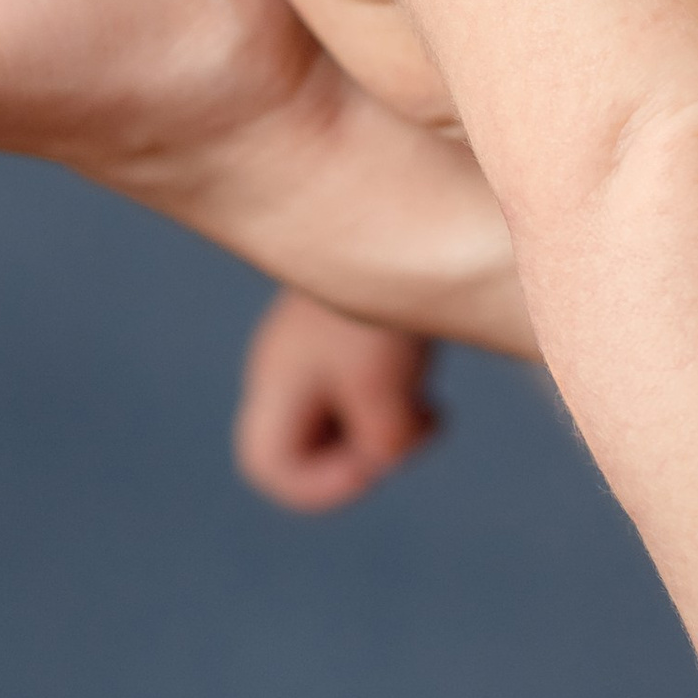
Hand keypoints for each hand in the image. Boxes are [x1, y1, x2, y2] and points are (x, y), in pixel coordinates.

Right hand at [233, 291, 439, 510]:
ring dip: (386, 426)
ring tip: (425, 405)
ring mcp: (317, 350)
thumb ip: (382, 440)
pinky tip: (429, 382)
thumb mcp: (383, 385)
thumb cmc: (384, 303)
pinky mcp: (350, 335)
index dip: (320, 486)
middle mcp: (289, 367)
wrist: (400, 211)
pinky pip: (364, 392)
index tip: (375, 461)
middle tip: (404, 428)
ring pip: (341, 422)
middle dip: (360, 455)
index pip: (269, 466)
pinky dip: (398, 399)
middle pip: (305, 448)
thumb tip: (385, 456)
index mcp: (280, 380)